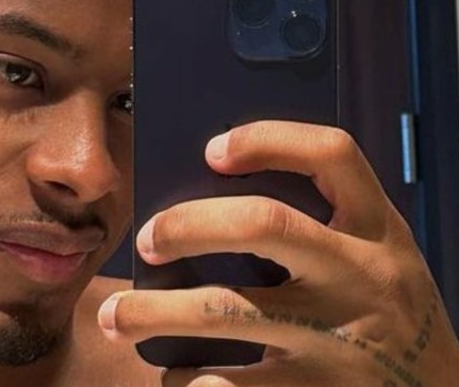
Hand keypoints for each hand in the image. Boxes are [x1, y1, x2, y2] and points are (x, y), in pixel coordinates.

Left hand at [98, 121, 458, 385]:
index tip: (212, 150)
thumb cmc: (386, 309)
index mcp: (377, 228)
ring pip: (228, 311)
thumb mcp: (372, 254)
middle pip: (264, 224)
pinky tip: (175, 374)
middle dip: (189, 224)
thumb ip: (320, 225)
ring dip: (155, 312)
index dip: (267, 139)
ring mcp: (340, 340)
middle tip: (147, 238)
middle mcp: (362, 275)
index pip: (332, 154)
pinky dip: (188, 380)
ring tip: (115, 314)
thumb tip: (211, 199)